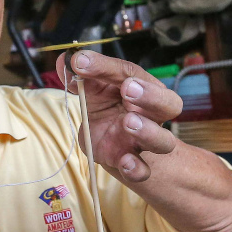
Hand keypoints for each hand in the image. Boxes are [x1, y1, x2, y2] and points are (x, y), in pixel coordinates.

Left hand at [56, 50, 182, 183]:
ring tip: (128, 121)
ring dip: (148, 131)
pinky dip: (137, 169)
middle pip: (168, 104)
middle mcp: (151, 114)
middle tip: (128, 89)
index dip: (107, 67)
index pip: (131, 73)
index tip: (82, 62)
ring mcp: (144, 141)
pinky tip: (126, 162)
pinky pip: (143, 171)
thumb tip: (63, 60)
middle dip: (150, 95)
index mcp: (142, 88)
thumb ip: (80, 75)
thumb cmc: (105, 105)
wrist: (105, 139)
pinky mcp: (132, 163)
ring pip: (163, 140)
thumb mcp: (92, 88)